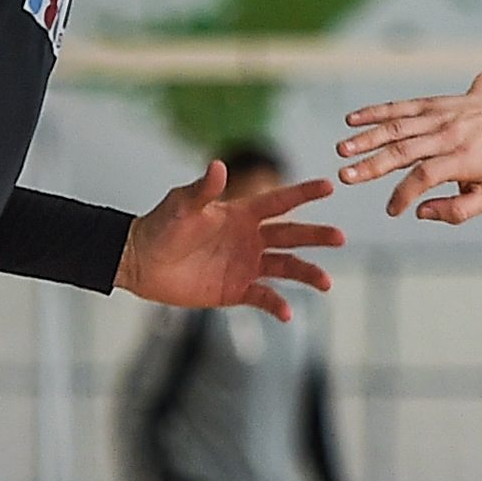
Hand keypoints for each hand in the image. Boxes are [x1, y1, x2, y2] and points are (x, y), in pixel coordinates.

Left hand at [114, 158, 343, 313]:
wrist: (141, 262)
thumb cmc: (160, 227)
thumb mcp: (181, 206)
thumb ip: (203, 190)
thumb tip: (218, 167)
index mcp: (241, 213)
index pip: (279, 201)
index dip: (303, 194)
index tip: (329, 187)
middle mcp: (250, 238)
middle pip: (291, 235)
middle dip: (316, 236)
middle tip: (340, 237)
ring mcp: (245, 265)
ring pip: (285, 267)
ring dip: (306, 273)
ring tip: (325, 283)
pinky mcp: (236, 290)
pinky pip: (263, 297)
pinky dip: (277, 304)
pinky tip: (288, 313)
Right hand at [335, 77, 481, 224]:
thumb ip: (458, 211)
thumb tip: (421, 212)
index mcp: (461, 160)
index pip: (426, 176)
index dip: (405, 194)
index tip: (391, 210)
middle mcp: (446, 137)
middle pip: (404, 151)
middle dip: (372, 165)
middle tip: (344, 177)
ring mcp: (436, 118)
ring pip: (397, 128)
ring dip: (367, 138)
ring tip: (342, 150)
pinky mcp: (427, 104)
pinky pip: (398, 107)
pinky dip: (374, 112)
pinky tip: (351, 120)